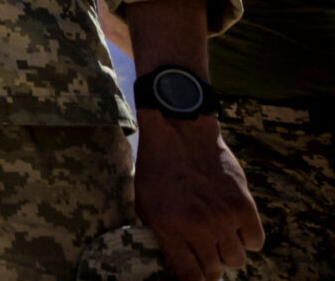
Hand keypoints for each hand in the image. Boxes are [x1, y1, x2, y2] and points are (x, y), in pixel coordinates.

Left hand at [135, 117, 262, 280]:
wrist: (179, 134)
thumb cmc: (158, 168)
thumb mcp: (145, 203)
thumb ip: (159, 235)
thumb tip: (174, 265)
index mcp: (168, 227)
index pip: (190, 275)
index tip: (196, 276)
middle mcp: (197, 227)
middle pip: (215, 270)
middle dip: (210, 264)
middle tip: (206, 252)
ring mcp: (222, 217)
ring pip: (236, 259)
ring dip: (228, 252)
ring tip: (219, 236)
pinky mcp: (244, 206)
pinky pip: (255, 241)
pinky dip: (247, 238)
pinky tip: (236, 226)